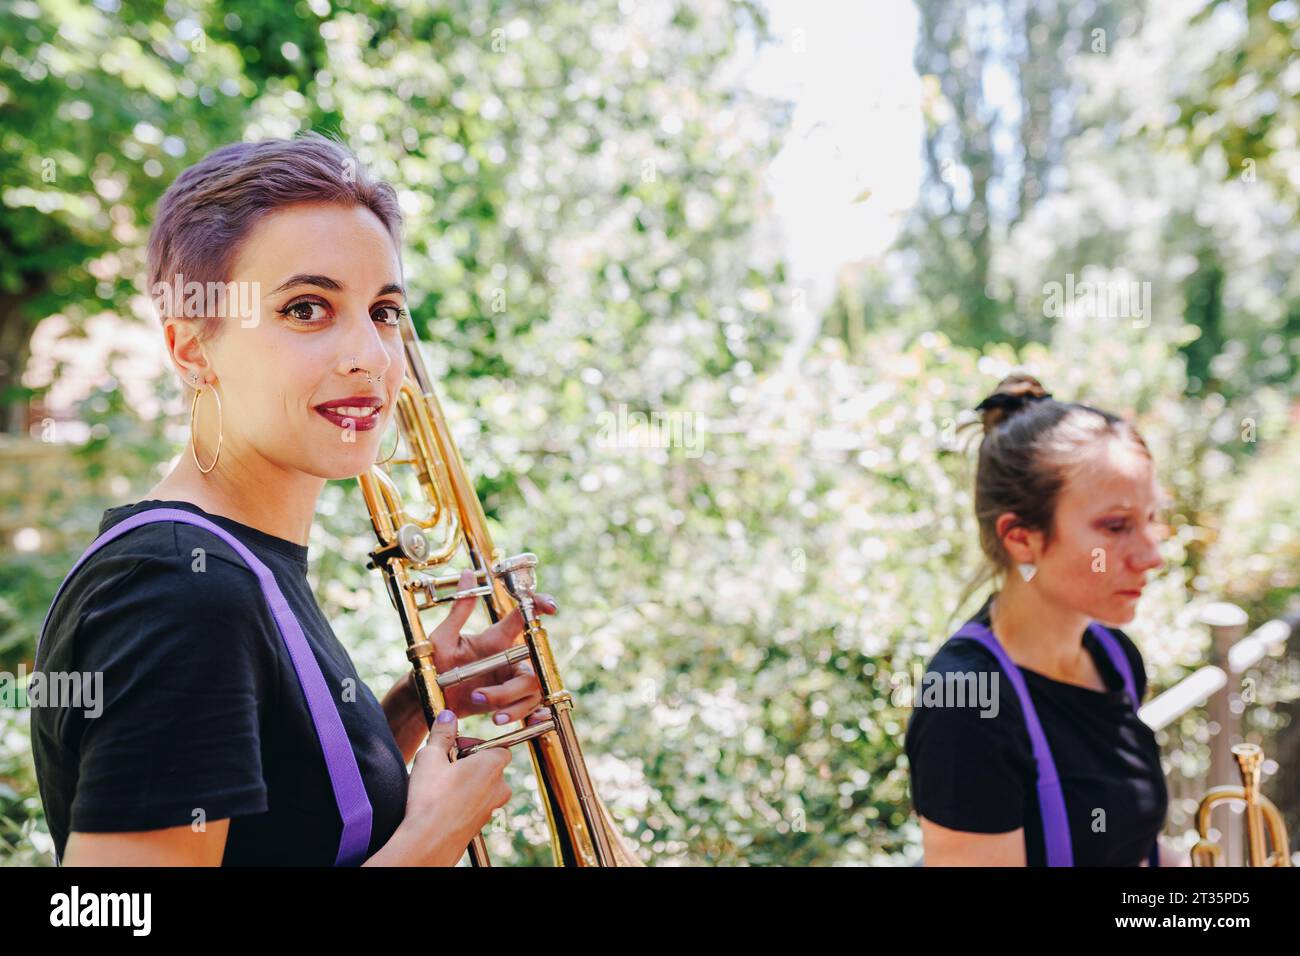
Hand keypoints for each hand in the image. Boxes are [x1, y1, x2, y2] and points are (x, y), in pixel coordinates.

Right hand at [366, 710, 510, 865]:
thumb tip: (448, 716)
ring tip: (440, 785)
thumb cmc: (431, 797)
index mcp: (493, 765)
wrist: (428, 841)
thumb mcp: (431, 756)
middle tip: (444, 765)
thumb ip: (442, 733)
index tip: (454, 748)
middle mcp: (500, 787)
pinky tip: (441, 803)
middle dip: (469, 762)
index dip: (474, 744)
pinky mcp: (481, 824)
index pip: (498, 746)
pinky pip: (475, 804)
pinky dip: (462, 800)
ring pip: (483, 787)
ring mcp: (492, 808)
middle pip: (490, 766)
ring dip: (465, 782)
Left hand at [398, 569, 556, 727]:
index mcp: (495, 639)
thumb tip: (469, 574)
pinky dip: (524, 714)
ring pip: (531, 690)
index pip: (523, 617)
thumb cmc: (433, 665)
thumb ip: (460, 609)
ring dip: (511, 703)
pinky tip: (511, 721)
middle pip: (531, 667)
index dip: (539, 606)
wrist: (426, 699)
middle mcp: (508, 658)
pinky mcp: (510, 701)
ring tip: (488, 713)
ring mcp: (510, 680)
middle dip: (510, 686)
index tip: (550, 607)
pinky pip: (530, 708)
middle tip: (479, 695)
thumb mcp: (443, 637)